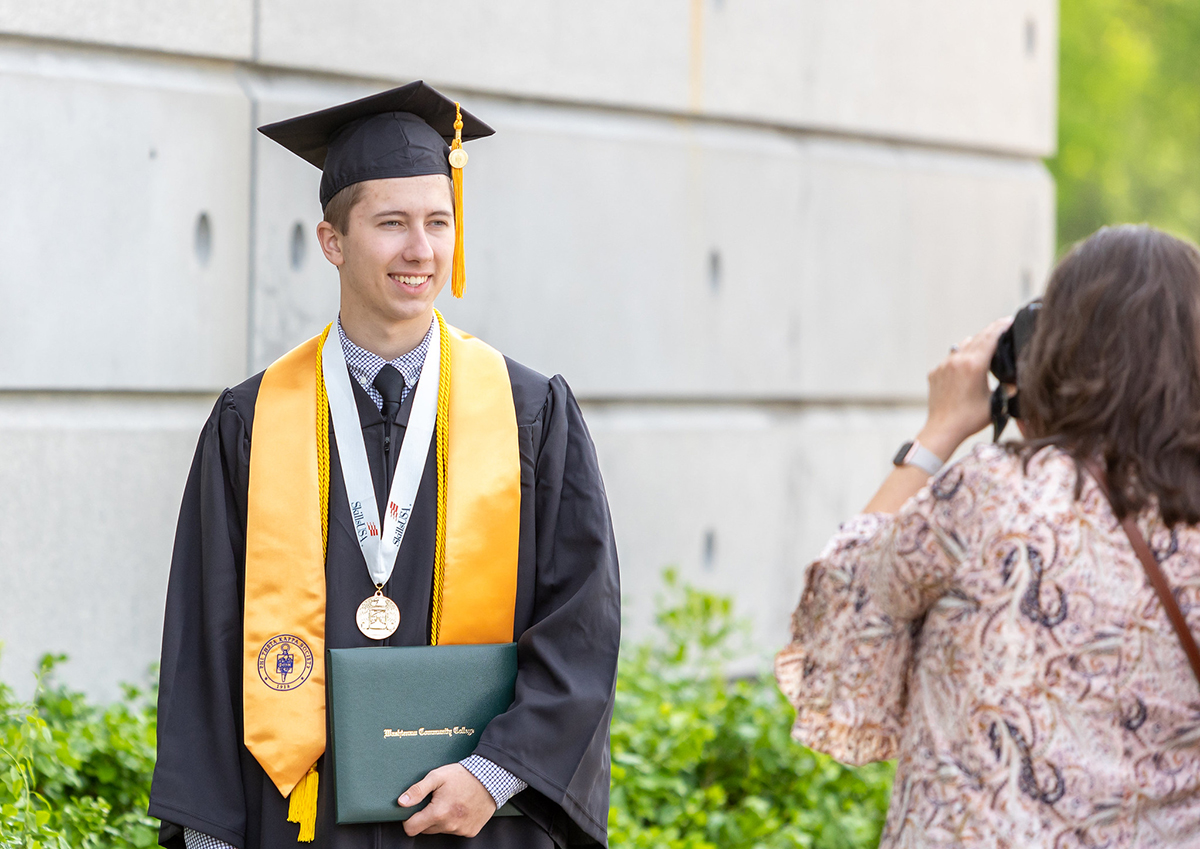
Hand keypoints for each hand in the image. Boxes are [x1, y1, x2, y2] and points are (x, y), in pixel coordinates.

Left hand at [399, 763, 496, 836]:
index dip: (408, 820)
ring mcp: (461, 830)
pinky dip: (455, 822)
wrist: (491, 778)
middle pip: (425, 830)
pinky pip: (455, 831)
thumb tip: (401, 802)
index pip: (411, 829)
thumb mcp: (437, 776)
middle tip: (435, 801)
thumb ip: (417, 790)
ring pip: (441, 830)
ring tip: (451, 802)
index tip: (413, 811)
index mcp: (438, 813)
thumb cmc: (463, 775)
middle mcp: (449, 826)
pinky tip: (460, 808)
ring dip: (441, 820)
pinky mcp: (470, 831)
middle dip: (426, 817)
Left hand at [918, 316, 1012, 459]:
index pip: (990, 338)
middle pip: (977, 338)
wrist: (942, 429)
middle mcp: (957, 361)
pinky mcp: (935, 373)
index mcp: (974, 365)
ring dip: (974, 344)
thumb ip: (1008, 389)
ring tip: (985, 347)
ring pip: (962, 346)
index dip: (1001, 327)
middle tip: (1002, 327)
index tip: (1009, 320)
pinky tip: (966, 366)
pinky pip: (950, 359)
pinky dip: (960, 358)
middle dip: (990, 332)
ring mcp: (943, 366)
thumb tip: (1017, 381)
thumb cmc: (969, 419)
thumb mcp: (996, 403)